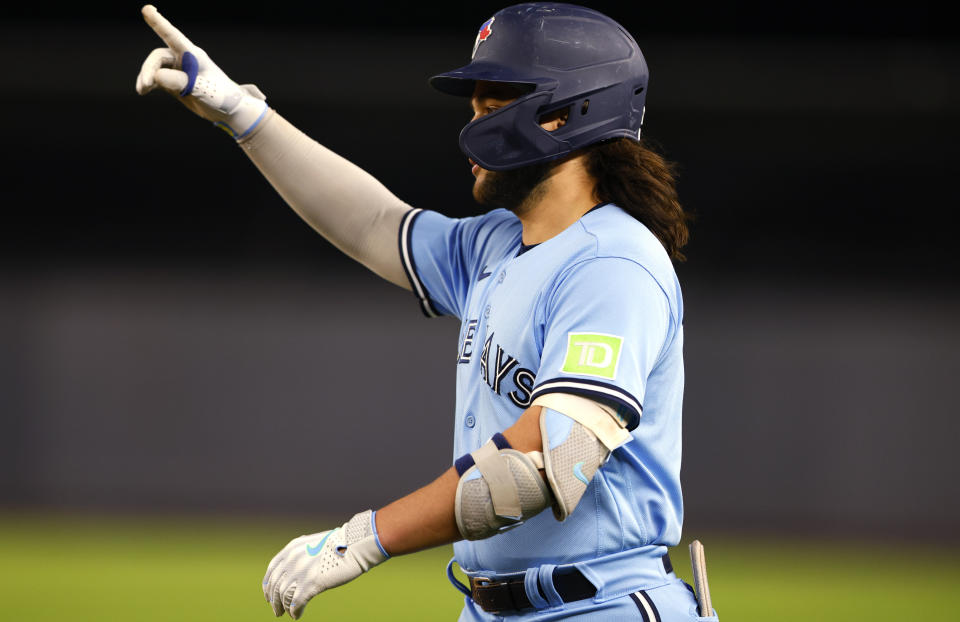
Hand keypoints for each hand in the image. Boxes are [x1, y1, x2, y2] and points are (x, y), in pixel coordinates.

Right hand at [135, 4, 268, 137]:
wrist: (228, 110)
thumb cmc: (220, 96)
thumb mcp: (202, 89)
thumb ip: (180, 81)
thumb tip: (157, 75)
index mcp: (194, 56)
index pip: (173, 36)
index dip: (159, 23)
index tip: (147, 9)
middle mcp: (184, 59)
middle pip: (158, 56)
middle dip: (149, 69)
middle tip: (144, 86)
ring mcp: (179, 70)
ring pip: (155, 67)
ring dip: (146, 77)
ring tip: (142, 90)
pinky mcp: (175, 81)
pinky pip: (156, 78)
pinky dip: (148, 83)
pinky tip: (143, 90)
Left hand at [262, 510, 388, 618]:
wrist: (355, 544)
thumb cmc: (340, 545)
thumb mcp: (313, 545)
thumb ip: (301, 555)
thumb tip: (295, 571)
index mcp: (292, 549)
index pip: (272, 570)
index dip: (268, 586)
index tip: (269, 596)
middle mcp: (293, 559)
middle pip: (275, 585)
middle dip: (274, 601)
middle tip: (276, 611)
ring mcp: (302, 571)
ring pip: (283, 596)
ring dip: (283, 608)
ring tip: (287, 614)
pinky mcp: (312, 583)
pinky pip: (296, 602)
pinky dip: (294, 611)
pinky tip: (296, 615)